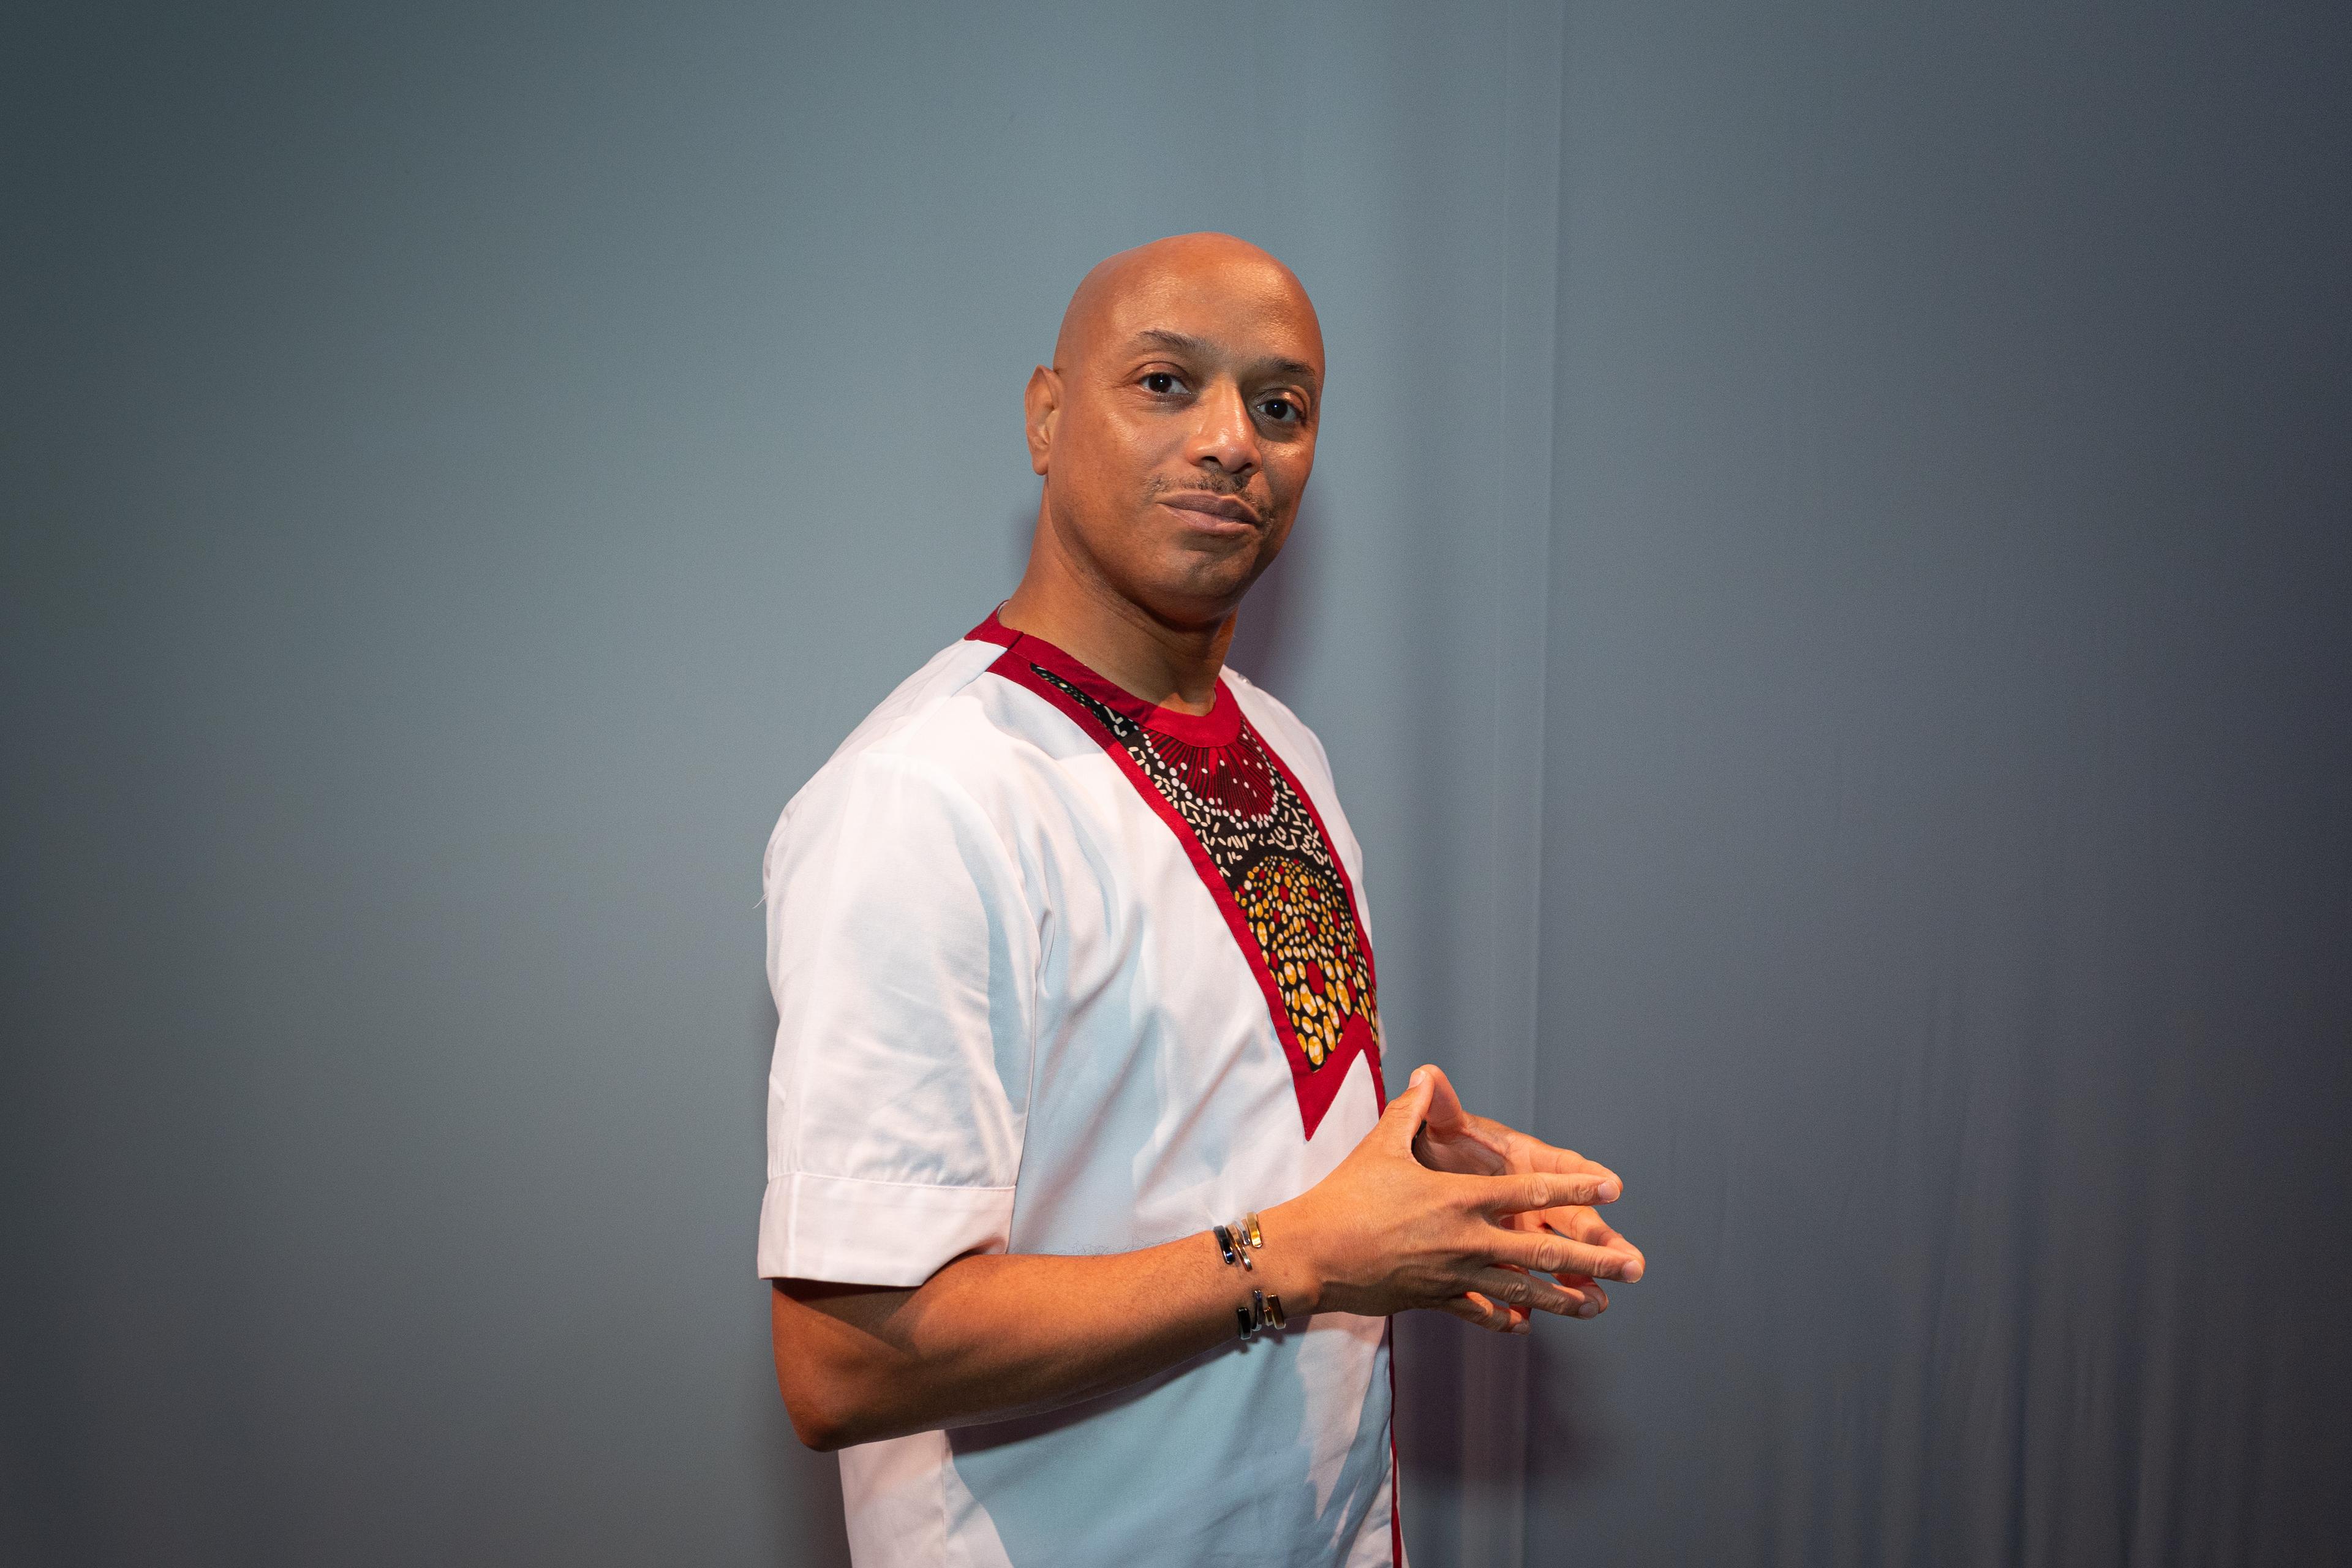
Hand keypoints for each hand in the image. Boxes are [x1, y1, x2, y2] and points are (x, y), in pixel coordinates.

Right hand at [1265, 1067, 1643, 1334]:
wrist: (1311, 1255)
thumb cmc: (1344, 1197)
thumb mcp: (1380, 1146)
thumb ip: (1411, 1111)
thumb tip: (1427, 1076)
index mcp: (1459, 1199)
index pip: (1529, 1191)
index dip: (1575, 1189)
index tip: (1613, 1188)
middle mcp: (1466, 1241)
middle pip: (1541, 1251)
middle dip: (1592, 1259)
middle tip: (1634, 1268)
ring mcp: (1454, 1276)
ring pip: (1521, 1290)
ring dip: (1562, 1298)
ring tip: (1597, 1307)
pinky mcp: (1434, 1301)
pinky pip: (1479, 1312)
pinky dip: (1504, 1318)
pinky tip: (1524, 1324)